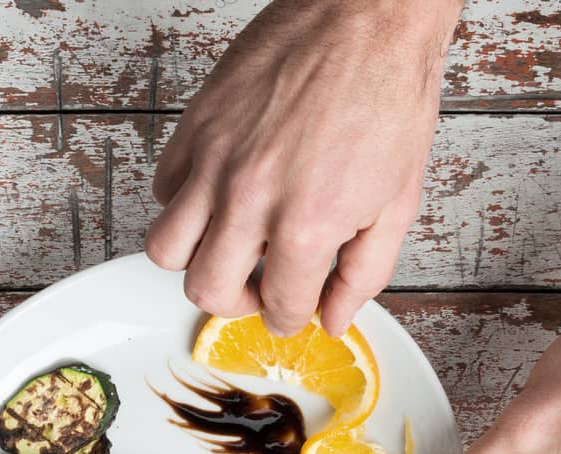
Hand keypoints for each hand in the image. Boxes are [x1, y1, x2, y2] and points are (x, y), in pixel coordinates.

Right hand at [146, 0, 461, 336]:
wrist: (367, 20)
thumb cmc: (388, 98)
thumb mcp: (397, 202)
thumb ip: (364, 273)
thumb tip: (336, 317)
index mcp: (306, 226)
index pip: (279, 308)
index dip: (290, 316)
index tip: (293, 307)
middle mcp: (249, 200)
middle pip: (208, 291)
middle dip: (237, 302)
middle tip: (259, 285)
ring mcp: (215, 162)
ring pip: (165, 249)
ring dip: (196, 259)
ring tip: (228, 246)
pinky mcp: (196, 126)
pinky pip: (163, 188)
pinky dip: (183, 203)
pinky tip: (219, 194)